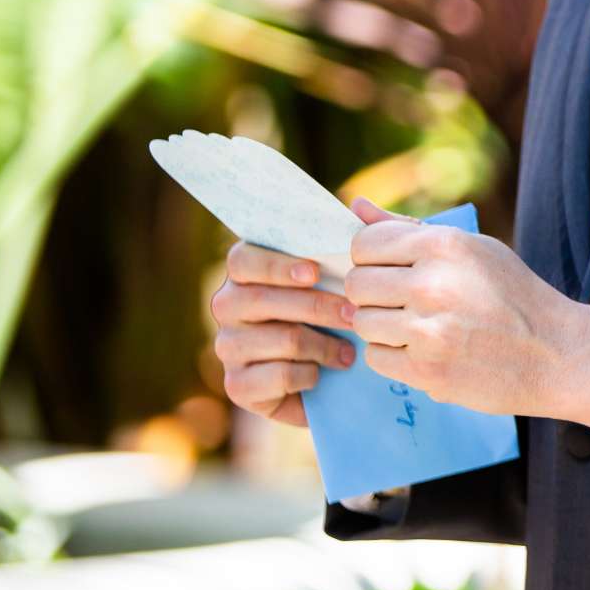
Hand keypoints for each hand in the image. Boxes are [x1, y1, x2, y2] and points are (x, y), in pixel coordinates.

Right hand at [208, 239, 358, 427]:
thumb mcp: (354, 275)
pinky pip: (271, 377)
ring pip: (276, 339)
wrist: (334, 381)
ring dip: (321, 346)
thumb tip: (359, 204)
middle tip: (353, 315)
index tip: (314, 273)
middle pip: (260, 300)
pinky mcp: (237, 385)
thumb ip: (362, 238)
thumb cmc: (339, 312)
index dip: (276, 265)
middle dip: (316, 307)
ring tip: (348, 352)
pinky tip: (320, 374)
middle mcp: (228, 305)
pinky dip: (304, 376)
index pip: (243, 259)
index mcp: (247, 271)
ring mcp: (228, 346)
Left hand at [341, 196, 589, 426]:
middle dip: (373, 294)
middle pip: (357, 285)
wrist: (556, 353)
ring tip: (418, 326)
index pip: (365, 244)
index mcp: (444, 245)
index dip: (371, 258)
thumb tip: (356, 206)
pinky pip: (376, 358)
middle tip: (402, 301)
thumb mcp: (472, 248)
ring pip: (362, 323)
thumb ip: (409, 228)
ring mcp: (428, 330)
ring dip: (383, 326)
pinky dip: (394, 356)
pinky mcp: (427, 371)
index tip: (390, 270)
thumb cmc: (513, 294)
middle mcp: (432, 284)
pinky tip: (425, 350)